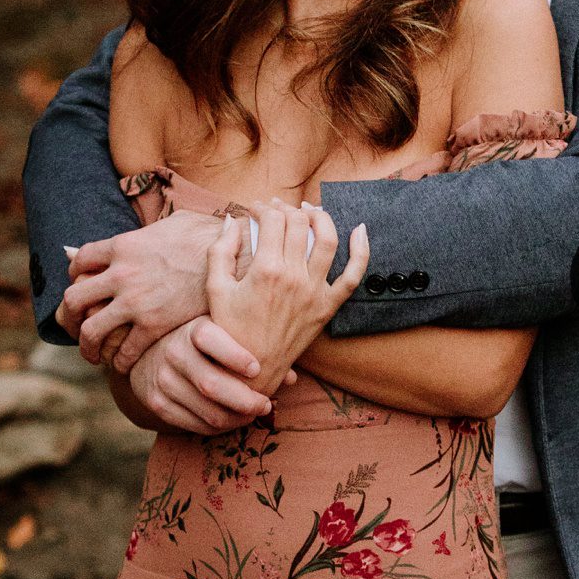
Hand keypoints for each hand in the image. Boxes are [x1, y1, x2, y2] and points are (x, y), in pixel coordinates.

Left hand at [59, 209, 221, 370]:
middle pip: (74, 299)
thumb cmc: (208, 236)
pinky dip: (120, 360)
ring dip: (87, 346)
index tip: (81, 286)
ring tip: (92, 354)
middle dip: (69, 317)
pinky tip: (124, 363)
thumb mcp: (171, 223)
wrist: (235, 255)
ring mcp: (136, 301)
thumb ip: (148, 230)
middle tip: (75, 327)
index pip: (80, 261)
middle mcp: (121, 273)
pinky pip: (125, 349)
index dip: (75, 276)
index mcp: (123, 245)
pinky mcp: (155, 325)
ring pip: (91, 330)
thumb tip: (144, 229)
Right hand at [128, 320, 274, 433]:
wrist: (152, 354)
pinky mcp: (157, 403)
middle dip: (245, 401)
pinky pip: (195, 425)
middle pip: (212, 385)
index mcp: (192, 329)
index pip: (210, 339)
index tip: (257, 369)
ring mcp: (163, 380)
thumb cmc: (204, 342)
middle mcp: (173, 353)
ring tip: (254, 414)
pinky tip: (234, 421)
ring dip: (237, 419)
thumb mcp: (224, 333)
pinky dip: (220, 428)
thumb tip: (291, 378)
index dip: (235, 356)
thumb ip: (255, 348)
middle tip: (266, 405)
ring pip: (207, 411)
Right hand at [206, 200, 369, 376]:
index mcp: (266, 270)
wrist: (252, 369)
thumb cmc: (231, 330)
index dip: (262, 208)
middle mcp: (294, 277)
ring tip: (308, 211)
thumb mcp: (216, 290)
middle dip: (286, 209)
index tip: (254, 210)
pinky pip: (353, 276)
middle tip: (276, 210)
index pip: (272, 220)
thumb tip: (229, 221)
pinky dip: (361, 250)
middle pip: (298, 224)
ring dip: (320, 217)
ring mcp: (315, 292)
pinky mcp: (328, 307)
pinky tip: (359, 230)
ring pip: (328, 239)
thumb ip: (219, 251)